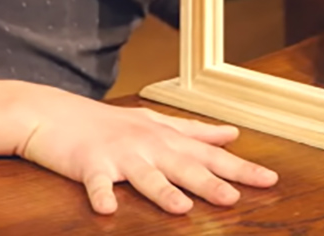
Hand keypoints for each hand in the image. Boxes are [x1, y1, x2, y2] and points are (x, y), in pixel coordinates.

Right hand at [14, 87, 277, 214]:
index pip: (209, 153)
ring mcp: (118, 154)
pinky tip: (108, 210)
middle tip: (235, 198)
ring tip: (182, 208)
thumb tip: (231, 133)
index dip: (239, 167)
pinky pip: (96, 183)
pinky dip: (101, 195)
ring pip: (144, 176)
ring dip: (163, 191)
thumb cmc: (106, 122)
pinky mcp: (88, 164)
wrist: (54, 113)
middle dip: (210, 182)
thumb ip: (194, 130)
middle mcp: (147, 145)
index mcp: (164, 138)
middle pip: (184, 166)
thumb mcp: (154, 122)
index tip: (270, 179)